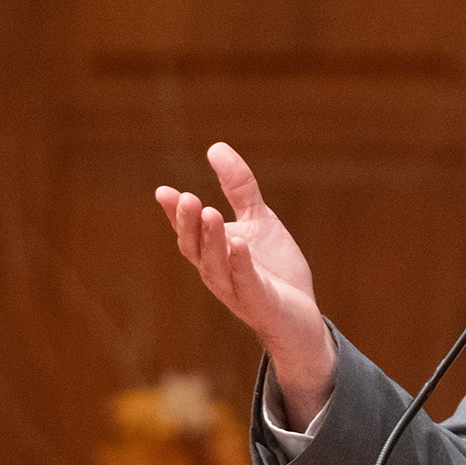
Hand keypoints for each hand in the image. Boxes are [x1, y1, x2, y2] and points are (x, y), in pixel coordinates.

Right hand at [156, 143, 335, 422]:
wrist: (302, 317)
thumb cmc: (274, 270)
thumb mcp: (258, 220)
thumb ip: (239, 187)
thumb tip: (215, 147)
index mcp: (213, 253)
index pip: (189, 232)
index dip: (175, 214)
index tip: (163, 191)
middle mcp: (218, 273)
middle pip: (195, 249)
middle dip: (188, 224)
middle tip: (187, 198)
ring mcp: (237, 290)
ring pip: (216, 266)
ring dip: (211, 240)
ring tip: (210, 212)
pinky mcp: (260, 303)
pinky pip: (246, 283)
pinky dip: (240, 264)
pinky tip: (240, 244)